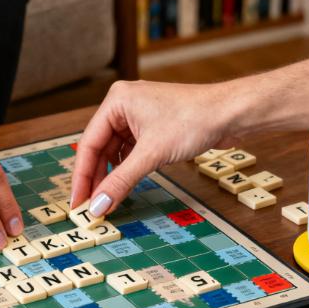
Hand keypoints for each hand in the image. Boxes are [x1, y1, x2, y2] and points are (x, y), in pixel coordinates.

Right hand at [71, 80, 242, 215]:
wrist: (231, 113)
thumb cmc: (195, 119)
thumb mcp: (152, 154)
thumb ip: (121, 181)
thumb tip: (98, 205)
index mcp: (116, 101)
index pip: (88, 143)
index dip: (82, 176)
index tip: (78, 201)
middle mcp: (124, 106)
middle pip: (100, 148)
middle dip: (96, 178)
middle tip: (90, 206)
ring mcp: (139, 116)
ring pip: (115, 152)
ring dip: (112, 176)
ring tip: (106, 200)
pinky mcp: (153, 128)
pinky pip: (131, 152)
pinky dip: (127, 170)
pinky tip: (124, 186)